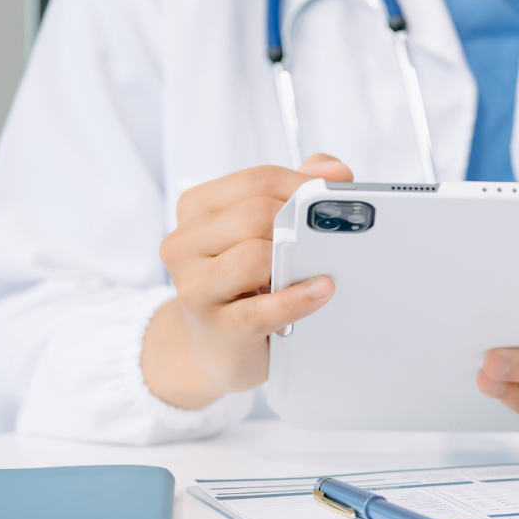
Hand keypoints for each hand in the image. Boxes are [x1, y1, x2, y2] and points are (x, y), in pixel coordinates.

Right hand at [142, 154, 352, 408]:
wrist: (214, 348)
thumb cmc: (244, 283)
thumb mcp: (262, 232)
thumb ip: (296, 191)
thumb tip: (333, 170)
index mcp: (197, 208)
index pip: (257, 180)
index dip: (302, 184)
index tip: (331, 194)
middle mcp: (185, 243)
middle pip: (255, 215)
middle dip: (298, 222)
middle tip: (331, 234)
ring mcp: (196, 287)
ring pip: (254, 256)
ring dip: (296, 259)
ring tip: (324, 264)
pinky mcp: (219, 327)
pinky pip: (262, 310)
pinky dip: (298, 299)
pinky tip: (324, 291)